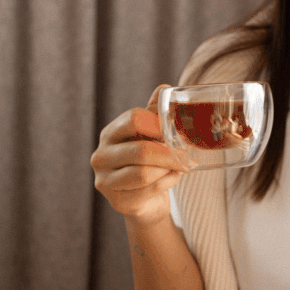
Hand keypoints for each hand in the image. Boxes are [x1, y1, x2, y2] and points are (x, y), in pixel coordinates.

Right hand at [91, 85, 194, 225]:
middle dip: (170, 154)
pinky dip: (167, 184)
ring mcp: (105, 181)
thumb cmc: (149, 162)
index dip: (159, 123)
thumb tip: (165, 88)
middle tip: (188, 156)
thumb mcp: (150, 136)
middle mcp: (101, 156)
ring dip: (168, 170)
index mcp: (110, 134)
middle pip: (141, 151)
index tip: (175, 131)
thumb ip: (155, 113)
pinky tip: (170, 179)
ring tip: (178, 167)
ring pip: (144, 174)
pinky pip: (149, 191)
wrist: (145, 200)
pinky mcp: (116, 202)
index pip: (133, 118)